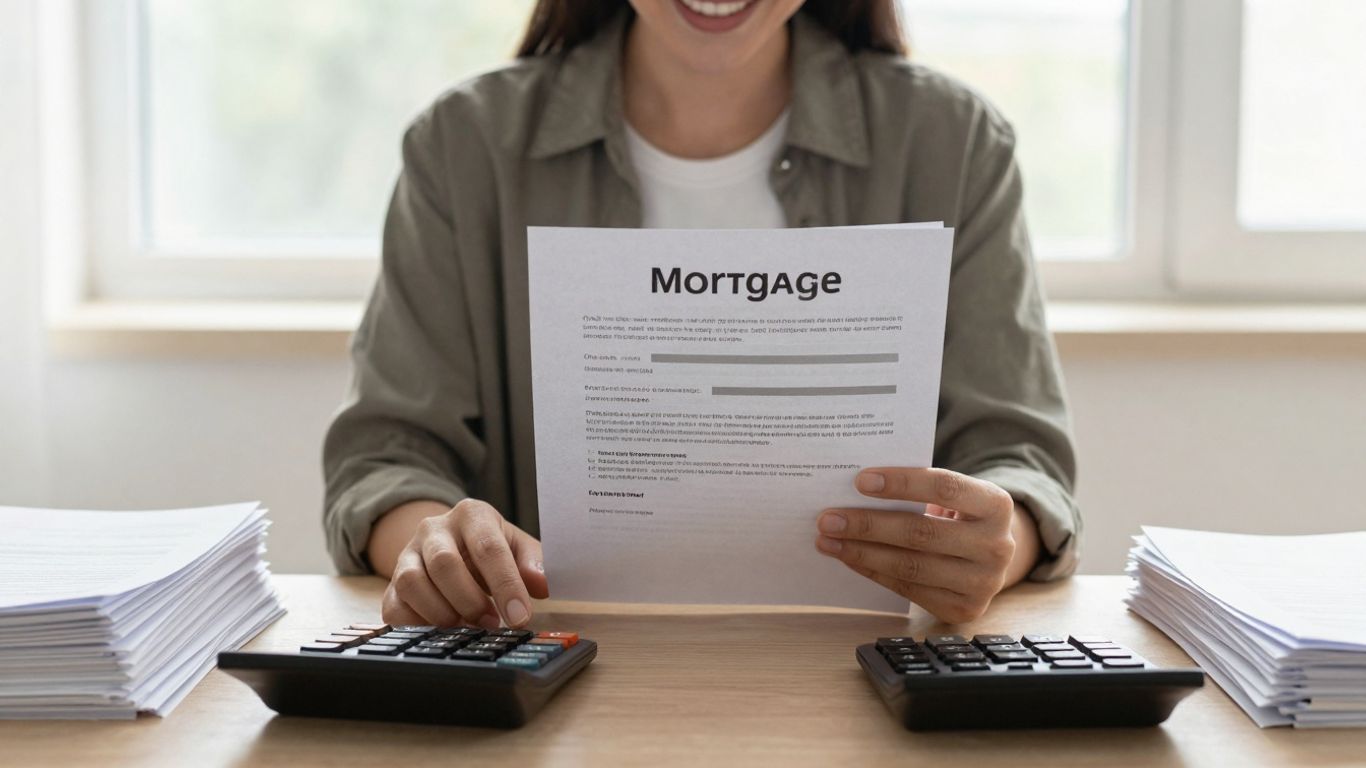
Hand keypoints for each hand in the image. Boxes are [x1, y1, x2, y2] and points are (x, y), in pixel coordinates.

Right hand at [381, 499, 548, 628]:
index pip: (488, 548)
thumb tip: (542, 583)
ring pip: (412, 582)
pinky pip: (394, 606)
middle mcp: (433, 529)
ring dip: (442, 613)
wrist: (447, 542)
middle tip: (491, 623)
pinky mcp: (390, 582)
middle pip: (445, 563)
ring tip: (466, 628)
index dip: (505, 585)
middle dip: (471, 601)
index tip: (519, 616)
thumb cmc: (488, 547)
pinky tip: (441, 632)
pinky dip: (418, 624)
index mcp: (471, 514)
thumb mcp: (516, 547)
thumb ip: (533, 563)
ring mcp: (407, 554)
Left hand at [814, 467, 1037, 623]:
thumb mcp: (955, 496)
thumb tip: (858, 490)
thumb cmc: (960, 515)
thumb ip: (920, 490)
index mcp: (996, 505)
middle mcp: (997, 546)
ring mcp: (983, 582)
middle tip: (828, 518)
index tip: (860, 480)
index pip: (945, 488)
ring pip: (911, 566)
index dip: (902, 484)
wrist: (991, 555)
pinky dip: (873, 572)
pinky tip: (849, 558)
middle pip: (922, 533)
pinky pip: (908, 589)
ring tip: (828, 539)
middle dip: (868, 525)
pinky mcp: (964, 608)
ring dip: (862, 552)